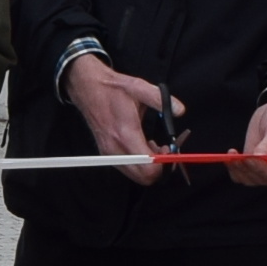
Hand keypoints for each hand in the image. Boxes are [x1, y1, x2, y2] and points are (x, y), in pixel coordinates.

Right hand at [64, 55, 168, 186]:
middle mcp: (116, 148)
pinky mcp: (106, 154)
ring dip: (150, 166)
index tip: (170, 149)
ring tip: (155, 146)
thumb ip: (160, 99)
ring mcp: (109, 153)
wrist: (87, 88)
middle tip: (165, 150)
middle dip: (160, 168)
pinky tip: (144, 146)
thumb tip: (180, 110)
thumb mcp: (139, 87)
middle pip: (144, 178)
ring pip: (136, 175)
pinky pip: (128, 168)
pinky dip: (140, 163)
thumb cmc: (113, 88)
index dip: (165, 163)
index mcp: (126, 134)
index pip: (149, 167)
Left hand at [228, 89, 266, 189]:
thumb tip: (258, 157)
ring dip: (238, 168)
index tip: (248, 159)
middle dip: (247, 168)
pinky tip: (230, 155)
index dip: (261, 169)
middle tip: (235, 155)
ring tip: (232, 153)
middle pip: (261, 179)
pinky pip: (241, 176)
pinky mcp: (254, 168)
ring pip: (248, 179)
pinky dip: (233, 168)